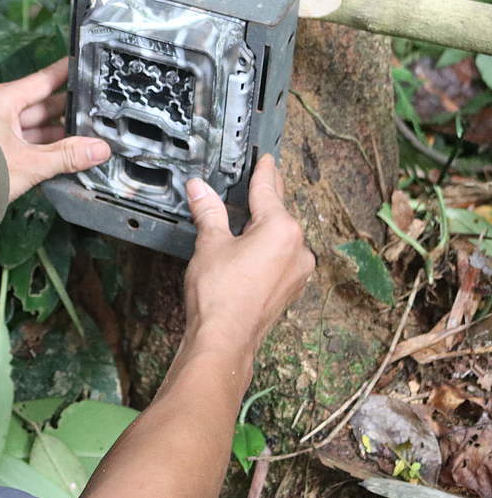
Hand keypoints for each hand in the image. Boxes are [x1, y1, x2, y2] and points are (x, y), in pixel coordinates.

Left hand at [0, 58, 109, 201]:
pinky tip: (64, 155)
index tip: (83, 64)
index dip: (65, 74)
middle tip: (97, 110)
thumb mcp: (29, 164)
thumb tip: (98, 149)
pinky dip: (45, 149)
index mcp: (2, 101)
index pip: (42, 80)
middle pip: (41, 105)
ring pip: (34, 127)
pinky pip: (26, 143)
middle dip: (68, 111)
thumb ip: (66, 156)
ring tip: (88, 136)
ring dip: (58, 134)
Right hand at [183, 155, 314, 357]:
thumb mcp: (210, 243)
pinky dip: (268, 245)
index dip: (264, 172)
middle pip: (279, 212)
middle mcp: (298, 248)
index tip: (266, 158)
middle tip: (260, 177)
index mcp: (281, 230)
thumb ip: (208, 211)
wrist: (225, 339)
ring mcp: (298, 271)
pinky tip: (252, 246)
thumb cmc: (219, 293)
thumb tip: (199, 188)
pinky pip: (282, 256)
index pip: (269, 190)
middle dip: (267, 195)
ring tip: (249, 213)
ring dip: (266, 223)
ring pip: (282, 236)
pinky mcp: (290, 288)